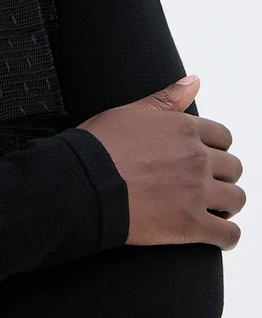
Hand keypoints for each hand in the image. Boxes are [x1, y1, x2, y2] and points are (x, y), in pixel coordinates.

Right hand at [77, 75, 245, 248]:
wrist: (81, 184)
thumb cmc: (98, 147)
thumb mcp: (130, 112)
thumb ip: (167, 98)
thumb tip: (195, 81)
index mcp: (184, 129)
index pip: (222, 138)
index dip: (215, 149)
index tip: (204, 160)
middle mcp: (197, 158)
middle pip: (232, 167)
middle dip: (222, 176)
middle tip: (205, 187)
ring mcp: (196, 191)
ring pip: (236, 199)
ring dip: (228, 205)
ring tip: (215, 210)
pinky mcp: (190, 224)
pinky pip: (227, 234)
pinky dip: (227, 236)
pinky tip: (218, 236)